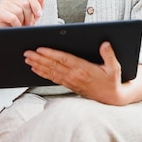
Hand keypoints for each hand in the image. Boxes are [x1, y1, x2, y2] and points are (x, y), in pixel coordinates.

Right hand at [0, 0, 45, 26]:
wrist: (10, 34)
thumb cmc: (21, 22)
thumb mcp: (33, 13)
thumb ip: (39, 3)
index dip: (35, 5)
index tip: (38, 15)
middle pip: (25, 4)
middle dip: (29, 16)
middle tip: (28, 23)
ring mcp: (3, 3)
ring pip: (18, 11)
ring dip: (22, 21)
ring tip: (20, 25)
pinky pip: (12, 18)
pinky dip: (16, 24)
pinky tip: (15, 27)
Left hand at [24, 41, 141, 104]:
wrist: (112, 98)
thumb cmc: (112, 81)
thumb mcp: (115, 68)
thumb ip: (109, 55)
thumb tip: (105, 43)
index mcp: (84, 69)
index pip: (64, 59)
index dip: (51, 54)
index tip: (40, 49)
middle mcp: (75, 76)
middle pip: (53, 65)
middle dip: (38, 58)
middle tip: (27, 52)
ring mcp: (70, 81)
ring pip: (50, 72)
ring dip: (37, 65)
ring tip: (27, 59)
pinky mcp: (69, 85)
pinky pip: (53, 78)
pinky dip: (43, 73)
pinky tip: (35, 69)